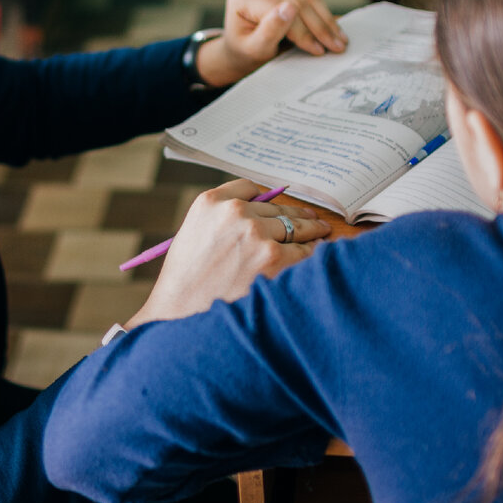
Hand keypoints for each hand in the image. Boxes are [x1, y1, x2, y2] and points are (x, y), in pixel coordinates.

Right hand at [126, 179, 329, 327]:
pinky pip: (303, 252)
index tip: (275, 207)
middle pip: (277, 207)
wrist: (181, 314)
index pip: (249, 188)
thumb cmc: (185, 281)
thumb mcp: (193, 235)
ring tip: (321, 233)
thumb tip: (260, 217)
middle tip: (312, 219)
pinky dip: (312, 255)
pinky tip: (317, 257)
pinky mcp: (274, 259)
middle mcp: (235, 212)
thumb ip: (221, 220)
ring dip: (311, 231)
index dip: (264, 200)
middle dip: (296, 215)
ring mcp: (256, 235)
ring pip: (295, 227)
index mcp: (211, 202)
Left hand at [193, 0, 348, 86]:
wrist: (240, 49)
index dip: (303, 31)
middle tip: (338, 46)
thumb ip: (269, 30)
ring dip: (325, 18)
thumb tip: (290, 9)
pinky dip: (322, 12)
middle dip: (319, 26)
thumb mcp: (255, 49)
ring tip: (339, 40)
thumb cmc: (244, 52)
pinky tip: (332, 28)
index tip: (320, 50)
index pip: (281, 9)